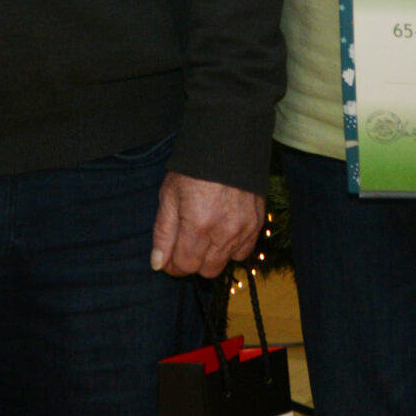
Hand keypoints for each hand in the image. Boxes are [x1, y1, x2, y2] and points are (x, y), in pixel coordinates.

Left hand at [149, 171, 264, 277]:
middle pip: (206, 270)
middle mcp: (224, 231)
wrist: (226, 145)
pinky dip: (231, 249)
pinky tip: (221, 232)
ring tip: (203, 234)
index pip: (185, 265)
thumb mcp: (169, 196)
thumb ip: (163, 233)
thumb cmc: (192, 170)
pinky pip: (242, 253)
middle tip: (184, 245)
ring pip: (224, 263)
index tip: (168, 257)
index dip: (172, 265)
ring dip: (211, 256)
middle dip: (191, 262)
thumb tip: (158, 264)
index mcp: (198, 224)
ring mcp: (244, 229)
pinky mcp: (257, 224)